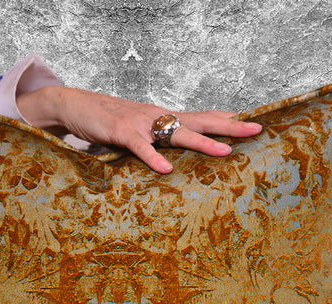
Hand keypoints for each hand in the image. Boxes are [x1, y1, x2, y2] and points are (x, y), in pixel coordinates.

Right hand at [16, 85, 262, 173]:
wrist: (75, 105)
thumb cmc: (109, 121)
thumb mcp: (139, 130)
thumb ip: (158, 141)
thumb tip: (175, 158)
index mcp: (165, 118)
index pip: (203, 116)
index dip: (228, 119)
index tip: (254, 122)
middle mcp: (158, 117)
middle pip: (201, 121)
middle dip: (230, 126)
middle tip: (256, 130)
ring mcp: (141, 123)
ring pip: (177, 133)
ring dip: (203, 142)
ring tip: (226, 151)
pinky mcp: (121, 132)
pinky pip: (141, 147)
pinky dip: (154, 157)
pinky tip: (166, 169)